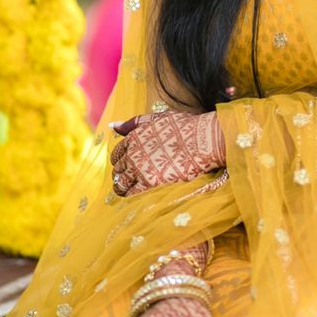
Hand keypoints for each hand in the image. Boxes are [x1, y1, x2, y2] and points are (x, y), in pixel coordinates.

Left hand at [109, 109, 225, 195]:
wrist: (203, 140)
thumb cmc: (185, 128)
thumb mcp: (157, 119)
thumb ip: (134, 123)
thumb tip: (112, 125)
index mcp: (133, 138)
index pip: (116, 154)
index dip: (121, 161)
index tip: (128, 167)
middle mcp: (132, 153)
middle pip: (118, 170)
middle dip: (122, 175)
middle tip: (131, 181)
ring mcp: (139, 169)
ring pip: (121, 184)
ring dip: (123, 188)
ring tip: (130, 191)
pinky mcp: (149, 183)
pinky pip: (131, 194)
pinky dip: (131, 197)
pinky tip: (138, 197)